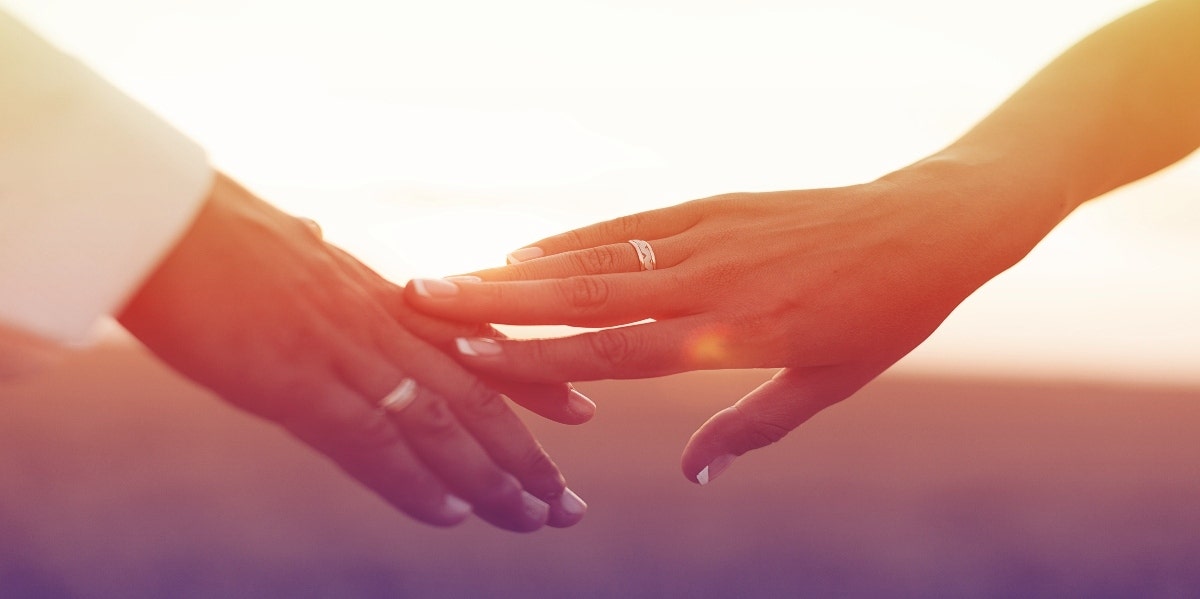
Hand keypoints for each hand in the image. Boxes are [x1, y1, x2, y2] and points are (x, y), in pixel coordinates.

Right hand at [118, 173, 588, 530]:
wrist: (160, 214)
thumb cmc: (213, 230)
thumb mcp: (286, 244)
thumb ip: (316, 260)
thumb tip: (314, 238)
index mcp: (380, 295)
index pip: (474, 345)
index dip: (532, 384)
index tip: (581, 413)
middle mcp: (381, 324)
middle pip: (475, 396)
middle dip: (528, 455)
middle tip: (569, 504)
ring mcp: (346, 353)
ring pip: (443, 426)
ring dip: (492, 480)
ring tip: (535, 519)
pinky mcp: (301, 382)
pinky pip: (375, 441)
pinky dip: (416, 484)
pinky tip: (451, 515)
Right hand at [405, 171, 1031, 483]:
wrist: (932, 225)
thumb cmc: (885, 314)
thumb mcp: (829, 382)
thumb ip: (753, 426)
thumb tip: (690, 473)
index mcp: (741, 335)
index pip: (621, 352)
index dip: (543, 358)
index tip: (474, 359)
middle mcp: (714, 282)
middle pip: (588, 295)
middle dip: (499, 301)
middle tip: (424, 302)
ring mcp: (711, 235)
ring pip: (600, 256)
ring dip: (521, 267)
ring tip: (455, 277)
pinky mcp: (716, 204)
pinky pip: (633, 225)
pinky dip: (578, 237)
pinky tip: (531, 247)